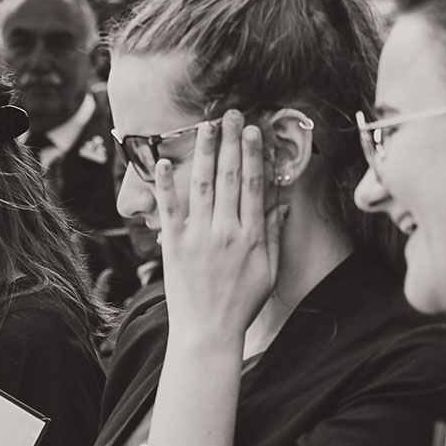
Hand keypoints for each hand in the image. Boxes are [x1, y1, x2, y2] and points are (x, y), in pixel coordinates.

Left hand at [152, 112, 286, 346]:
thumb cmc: (241, 303)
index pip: (255, 185)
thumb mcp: (268, 270)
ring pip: (202, 185)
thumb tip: (281, 202)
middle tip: (230, 114)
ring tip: (205, 126)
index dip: (254, 154)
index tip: (253, 129)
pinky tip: (164, 160)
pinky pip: (169, 208)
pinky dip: (166, 184)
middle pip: (230, 177)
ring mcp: (197, 237)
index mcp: (252, 236)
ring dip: (204, 152)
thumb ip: (273, 234)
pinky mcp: (173, 244)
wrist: (206, 331)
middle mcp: (225, 232)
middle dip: (230, 142)